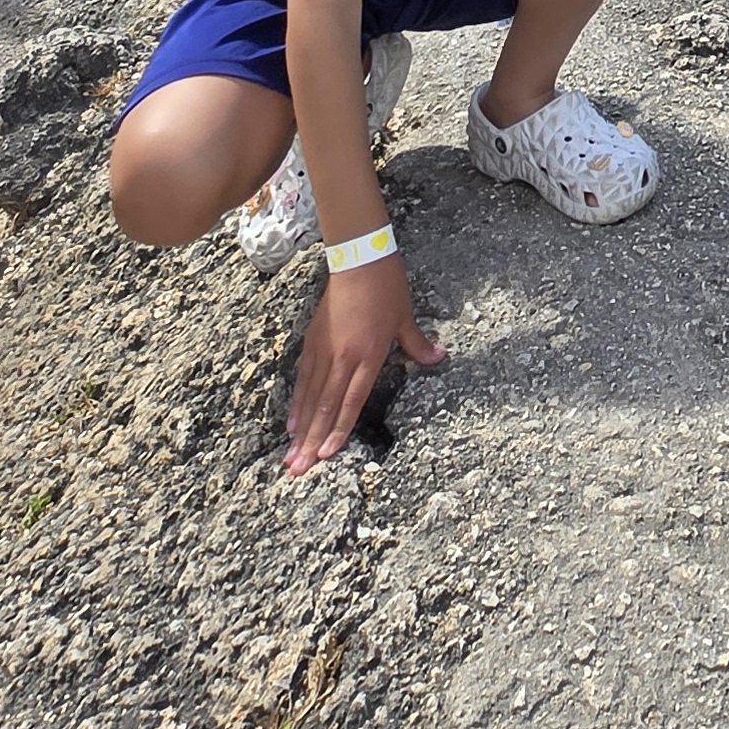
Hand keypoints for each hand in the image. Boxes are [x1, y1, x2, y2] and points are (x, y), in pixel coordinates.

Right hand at [286, 256, 440, 474]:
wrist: (358, 258)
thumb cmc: (386, 287)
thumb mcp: (404, 317)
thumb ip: (416, 343)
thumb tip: (438, 357)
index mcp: (368, 354)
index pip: (351, 402)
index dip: (337, 430)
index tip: (325, 455)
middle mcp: (342, 357)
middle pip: (325, 406)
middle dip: (311, 441)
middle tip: (296, 470)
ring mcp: (324, 350)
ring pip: (310, 396)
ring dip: (299, 428)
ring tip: (290, 456)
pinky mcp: (312, 340)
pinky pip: (302, 378)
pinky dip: (296, 401)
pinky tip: (290, 422)